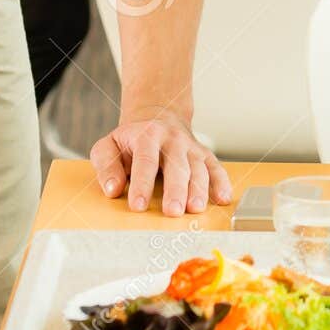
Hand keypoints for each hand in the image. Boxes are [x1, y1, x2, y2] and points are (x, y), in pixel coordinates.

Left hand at [90, 112, 231, 214]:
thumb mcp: (109, 146)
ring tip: (195, 209)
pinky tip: (222, 199)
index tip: (138, 206)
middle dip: (175, 189)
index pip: (145, 160)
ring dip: (199, 189)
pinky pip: (216, 168)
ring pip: (198, 168)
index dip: (142, 183)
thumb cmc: (131, 140)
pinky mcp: (204, 155)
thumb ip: (106, 166)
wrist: (157, 117)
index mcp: (147, 135)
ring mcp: (191, 147)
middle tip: (172, 211)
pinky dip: (221, 183)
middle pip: (176, 165)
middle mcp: (172, 139)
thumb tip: (112, 189)